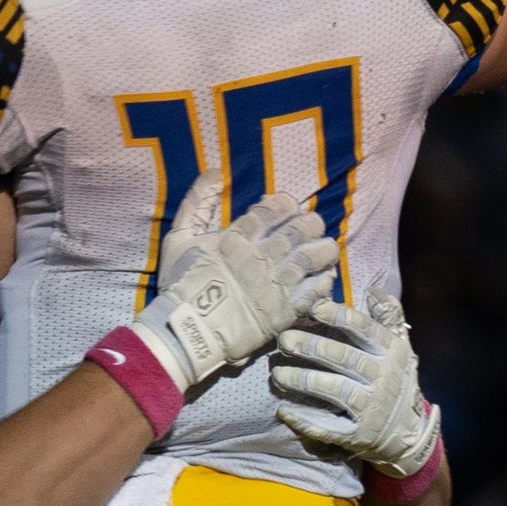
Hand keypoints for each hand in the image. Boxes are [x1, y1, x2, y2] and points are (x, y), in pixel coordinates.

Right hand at [139, 186, 333, 390]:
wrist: (185, 332)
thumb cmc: (180, 284)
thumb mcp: (179, 237)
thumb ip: (196, 203)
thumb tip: (215, 173)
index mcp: (236, 238)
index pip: (271, 210)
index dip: (286, 204)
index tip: (291, 205)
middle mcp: (258, 258)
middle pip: (297, 232)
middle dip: (310, 223)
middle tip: (314, 224)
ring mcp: (272, 286)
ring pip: (310, 258)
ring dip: (324, 249)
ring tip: (327, 248)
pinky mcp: (282, 312)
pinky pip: (312, 292)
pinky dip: (323, 282)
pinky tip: (327, 276)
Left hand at [272, 294, 437, 475]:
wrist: (408, 433)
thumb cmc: (396, 380)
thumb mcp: (401, 348)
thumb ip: (389, 317)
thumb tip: (374, 290)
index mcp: (391, 353)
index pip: (365, 330)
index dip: (339, 317)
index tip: (313, 308)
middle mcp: (383, 379)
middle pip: (345, 359)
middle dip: (312, 347)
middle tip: (283, 340)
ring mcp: (371, 409)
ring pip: (335, 391)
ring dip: (304, 381)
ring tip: (277, 374)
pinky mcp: (358, 435)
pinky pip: (329, 428)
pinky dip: (305, 421)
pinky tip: (283, 411)